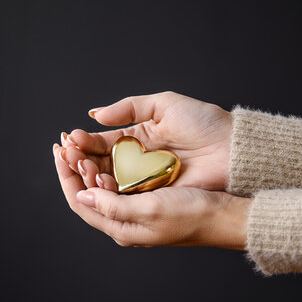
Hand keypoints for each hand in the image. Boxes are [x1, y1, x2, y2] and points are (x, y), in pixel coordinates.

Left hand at [54, 143, 249, 248]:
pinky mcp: (146, 196)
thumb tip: (83, 194)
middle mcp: (123, 219)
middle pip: (86, 191)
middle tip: (65, 142)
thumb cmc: (192, 214)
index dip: (66, 176)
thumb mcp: (150, 210)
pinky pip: (117, 179)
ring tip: (79, 143)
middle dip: (74, 166)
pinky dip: (107, 163)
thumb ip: (112, 205)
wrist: (225, 214)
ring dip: (88, 162)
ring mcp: (134, 208)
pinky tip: (104, 151)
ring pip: (100, 184)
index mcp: (120, 227)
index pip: (80, 201)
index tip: (59, 152)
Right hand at [59, 91, 231, 190]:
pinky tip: (96, 180)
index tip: (68, 139)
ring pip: (108, 180)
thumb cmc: (204, 123)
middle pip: (100, 162)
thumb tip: (94, 113)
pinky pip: (125, 195)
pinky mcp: (153, 196)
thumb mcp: (164, 104)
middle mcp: (136, 161)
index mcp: (137, 139)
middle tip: (67, 154)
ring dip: (90, 173)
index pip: (102, 143)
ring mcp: (143, 180)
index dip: (84, 141)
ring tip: (77, 165)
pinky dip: (109, 189)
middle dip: (81, 158)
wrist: (234, 149)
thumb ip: (128, 108)